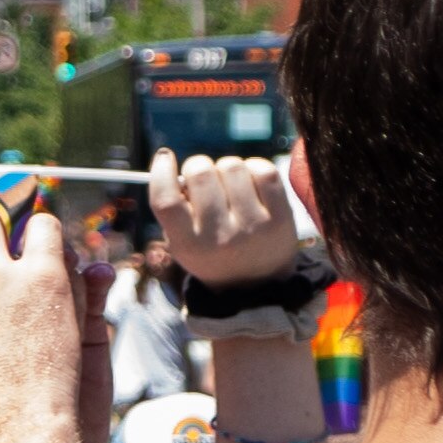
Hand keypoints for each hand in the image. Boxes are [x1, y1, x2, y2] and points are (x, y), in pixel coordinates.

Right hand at [151, 147, 300, 288]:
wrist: (258, 284)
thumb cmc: (212, 252)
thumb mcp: (183, 242)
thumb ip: (173, 209)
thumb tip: (171, 163)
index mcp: (188, 246)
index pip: (166, 200)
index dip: (161, 171)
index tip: (165, 157)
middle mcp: (220, 238)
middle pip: (200, 173)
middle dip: (197, 166)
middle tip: (202, 177)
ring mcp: (253, 227)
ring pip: (231, 166)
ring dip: (226, 168)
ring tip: (229, 185)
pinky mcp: (281, 218)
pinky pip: (264, 171)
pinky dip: (254, 168)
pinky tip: (250, 183)